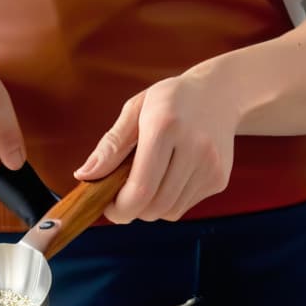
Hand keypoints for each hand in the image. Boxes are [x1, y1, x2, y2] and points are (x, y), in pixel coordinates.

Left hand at [74, 69, 236, 222]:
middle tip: (122, 196)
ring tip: (147, 182)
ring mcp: (211, 166)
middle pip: (154, 207)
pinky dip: (169, 201)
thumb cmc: (170, 100)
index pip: (140, 189)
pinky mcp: (220, 180)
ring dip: (150, 207)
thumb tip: (84, 175)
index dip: (119, 208)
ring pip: (169, 212)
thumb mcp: (135, 110)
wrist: (221, 93)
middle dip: (132, 210)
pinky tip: (169, 177)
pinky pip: (184, 207)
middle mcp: (194, 148)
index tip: (107, 205)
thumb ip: (110, 145)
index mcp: (165, 126)